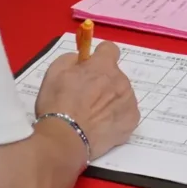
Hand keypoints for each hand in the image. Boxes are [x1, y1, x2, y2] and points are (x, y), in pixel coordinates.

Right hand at [34, 41, 139, 159]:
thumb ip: (71, 59)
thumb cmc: (57, 104)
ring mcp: (129, 102)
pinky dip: (116, 117)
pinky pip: (126, 113)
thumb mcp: (55, 71)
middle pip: (115, 75)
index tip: (90, 66)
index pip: (110, 49)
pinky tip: (102, 125)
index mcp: (104, 66)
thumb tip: (81, 59)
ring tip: (94, 114)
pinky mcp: (132, 122)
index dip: (99, 57)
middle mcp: (121, 80)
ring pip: (122, 94)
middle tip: (87, 96)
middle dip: (104, 81)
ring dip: (111, 99)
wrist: (66, 138)